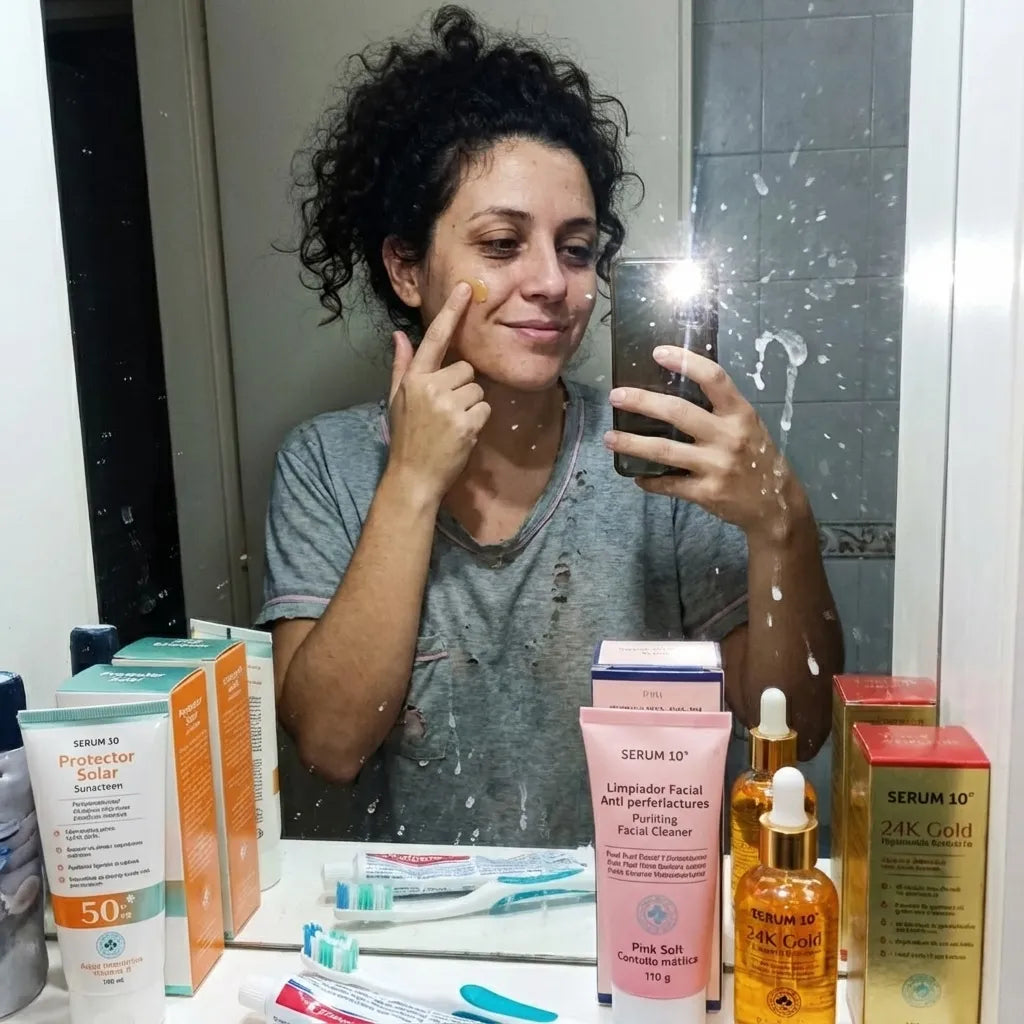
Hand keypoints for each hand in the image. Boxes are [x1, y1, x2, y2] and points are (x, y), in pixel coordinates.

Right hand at [387, 282, 490, 503]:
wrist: (413, 477)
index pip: (435, 338)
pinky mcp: (466, 423)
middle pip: (465, 368)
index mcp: (413, 378)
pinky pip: (484, 408)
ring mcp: (448, 405)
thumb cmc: (406, 438)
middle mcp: (430, 387)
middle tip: (446, 411)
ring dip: (470, 405)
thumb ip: (402, 366)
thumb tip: (399, 336)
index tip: (467, 289)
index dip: (452, 313)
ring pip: (477, 389)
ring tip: (452, 424)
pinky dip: (478, 420)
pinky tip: (461, 434)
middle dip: (462, 386)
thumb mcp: (397, 399)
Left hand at [604, 346, 807, 539]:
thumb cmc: (756, 456)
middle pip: (679, 413)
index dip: (686, 362)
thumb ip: (718, 409)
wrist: (776, 503)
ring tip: (609, 438)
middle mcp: (728, 437)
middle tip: (616, 396)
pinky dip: (649, 481)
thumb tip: (673, 389)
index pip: (714, 379)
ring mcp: (716, 466)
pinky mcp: (706, 492)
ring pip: (664, 451)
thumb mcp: (748, 425)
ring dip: (632, 444)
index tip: (658, 353)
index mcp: (740, 414)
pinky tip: (635, 475)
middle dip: (642, 402)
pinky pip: (669, 484)